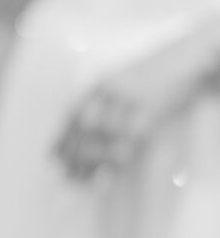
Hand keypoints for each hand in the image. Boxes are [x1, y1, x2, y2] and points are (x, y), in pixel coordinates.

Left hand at [54, 30, 217, 180]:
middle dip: (74, 153)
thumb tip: (86, 133)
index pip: (72, 113)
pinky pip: (129, 135)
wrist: (185, 59)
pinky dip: (118, 154)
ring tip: (86, 178)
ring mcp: (128, 97)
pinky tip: (111, 169)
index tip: (53, 158)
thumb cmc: (154, 75)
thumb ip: (103, 104)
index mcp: (99, 83)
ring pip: (104, 133)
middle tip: (68, 175)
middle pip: (83, 125)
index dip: (62, 137)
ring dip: (93, 159)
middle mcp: (108, 89)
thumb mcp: (121, 83)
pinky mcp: (149, 107)